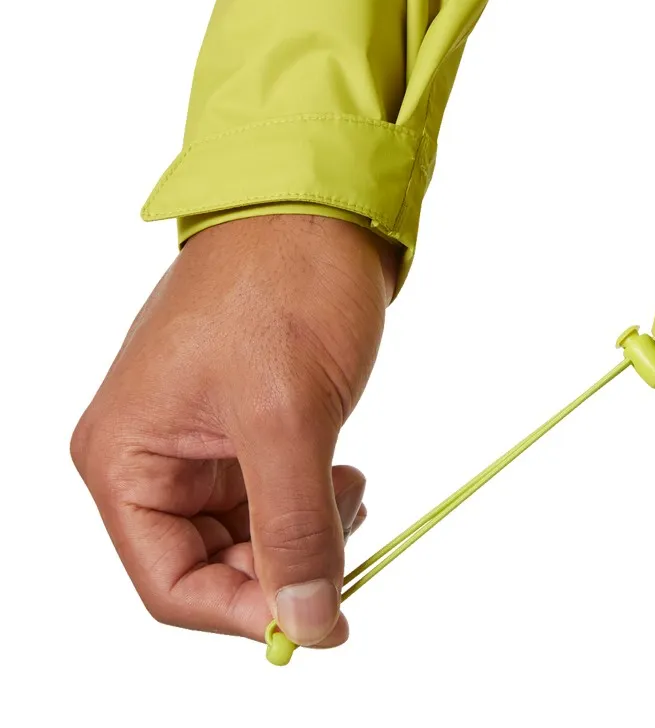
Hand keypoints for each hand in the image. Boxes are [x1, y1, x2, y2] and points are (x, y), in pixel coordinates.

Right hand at [71, 214, 398, 647]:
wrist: (319, 207)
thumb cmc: (283, 286)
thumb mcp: (288, 416)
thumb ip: (294, 528)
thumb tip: (306, 624)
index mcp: (126, 454)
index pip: (169, 582)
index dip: (243, 613)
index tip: (320, 619)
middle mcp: (150, 452)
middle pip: (209, 563)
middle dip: (283, 569)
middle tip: (349, 555)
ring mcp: (199, 437)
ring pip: (248, 532)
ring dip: (306, 533)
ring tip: (351, 491)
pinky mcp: (244, 420)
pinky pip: (272, 491)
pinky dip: (313, 499)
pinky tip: (345, 473)